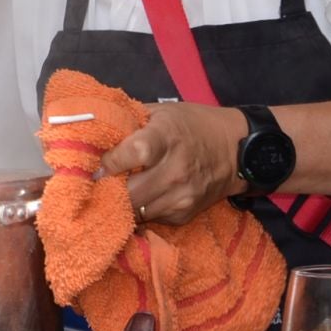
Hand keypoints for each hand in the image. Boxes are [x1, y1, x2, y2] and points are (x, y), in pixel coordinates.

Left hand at [101, 102, 244, 224]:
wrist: (236, 151)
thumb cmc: (193, 125)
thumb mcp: (162, 112)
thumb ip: (130, 120)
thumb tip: (94, 130)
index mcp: (167, 138)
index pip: (132, 154)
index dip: (110, 161)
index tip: (98, 163)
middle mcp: (175, 170)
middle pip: (130, 192)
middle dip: (109, 189)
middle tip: (98, 183)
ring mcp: (181, 196)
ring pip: (136, 211)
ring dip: (121, 203)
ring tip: (115, 191)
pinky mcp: (184, 214)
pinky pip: (150, 218)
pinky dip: (140, 209)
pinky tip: (140, 196)